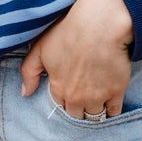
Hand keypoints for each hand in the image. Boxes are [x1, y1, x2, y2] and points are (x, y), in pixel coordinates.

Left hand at [20, 0, 134, 119]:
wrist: (102, 24)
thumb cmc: (69, 31)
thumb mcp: (40, 48)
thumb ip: (29, 72)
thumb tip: (25, 93)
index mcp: (58, 88)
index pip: (59, 107)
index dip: (63, 102)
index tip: (68, 96)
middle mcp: (77, 97)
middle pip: (76, 116)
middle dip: (78, 111)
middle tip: (83, 101)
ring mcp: (97, 97)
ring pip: (95, 116)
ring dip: (95, 112)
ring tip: (97, 104)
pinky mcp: (116, 92)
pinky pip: (114, 112)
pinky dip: (112, 111)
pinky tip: (111, 104)